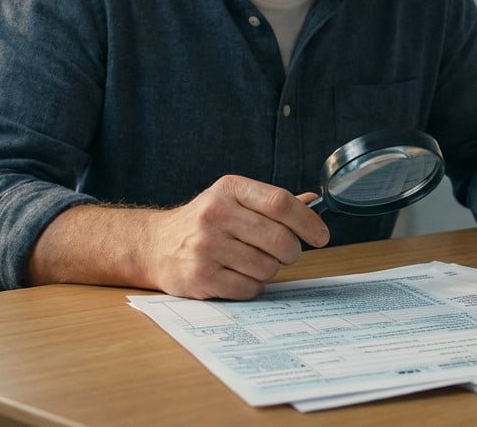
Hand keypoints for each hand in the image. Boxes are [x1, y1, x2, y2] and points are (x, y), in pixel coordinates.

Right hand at [28, 175, 328, 300]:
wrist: (155, 244)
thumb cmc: (205, 222)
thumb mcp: (234, 200)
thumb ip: (273, 203)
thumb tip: (314, 202)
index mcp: (229, 189)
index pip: (281, 203)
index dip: (308, 222)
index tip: (321, 236)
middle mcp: (215, 214)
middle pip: (280, 239)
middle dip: (291, 251)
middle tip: (285, 253)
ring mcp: (205, 246)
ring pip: (267, 267)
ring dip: (269, 270)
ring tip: (251, 262)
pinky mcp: (199, 276)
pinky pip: (248, 288)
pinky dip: (251, 286)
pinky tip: (237, 275)